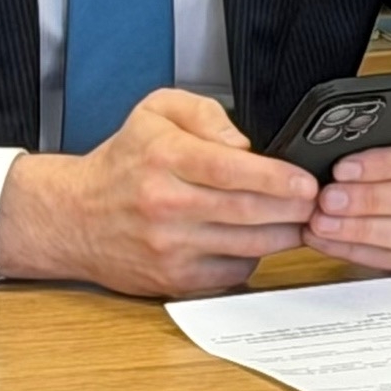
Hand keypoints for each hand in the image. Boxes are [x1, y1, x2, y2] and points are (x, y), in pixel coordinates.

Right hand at [0, 89, 318, 296]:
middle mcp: (165, 204)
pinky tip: (258, 241)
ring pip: (246, 245)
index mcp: (165, 157)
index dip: (277, 177)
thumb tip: (243, 143)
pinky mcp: (173, 278)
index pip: (231, 169)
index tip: (306, 181)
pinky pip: (231, 273)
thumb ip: (205, 112)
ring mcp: (169, 246)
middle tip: (316, 202)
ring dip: (284, 235)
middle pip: (247, 211)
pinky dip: (253, 258)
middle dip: (293, 208)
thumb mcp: (156, 111)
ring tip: (300, 221)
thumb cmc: (123, 162)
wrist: (74, 217)